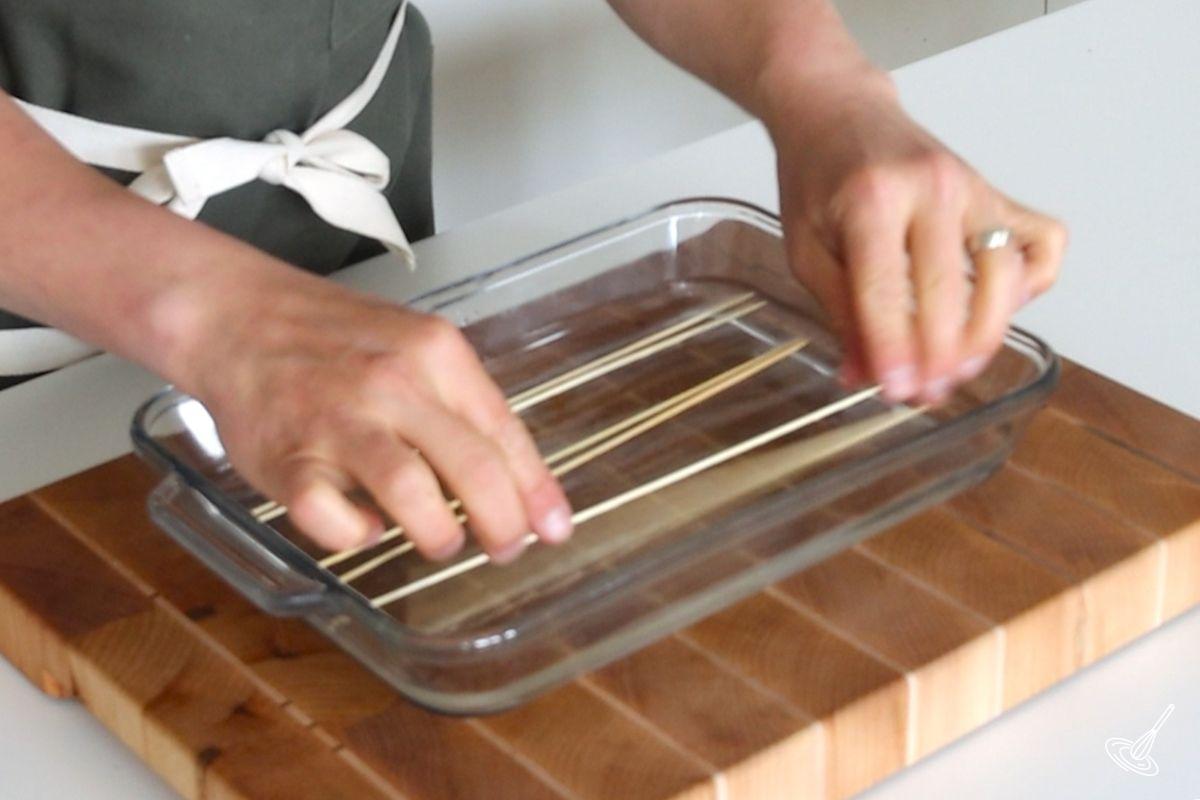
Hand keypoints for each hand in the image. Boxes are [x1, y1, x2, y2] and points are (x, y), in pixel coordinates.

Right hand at [176, 267, 572, 561]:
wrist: (236, 317)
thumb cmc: (335, 339)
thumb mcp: (416, 348)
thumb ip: (465, 407)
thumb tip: (520, 481)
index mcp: (435, 353)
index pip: (504, 430)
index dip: (536, 489)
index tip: (555, 528)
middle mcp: (391, 383)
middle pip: (472, 467)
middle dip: (503, 523)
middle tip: (506, 548)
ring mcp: (336, 422)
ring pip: (409, 493)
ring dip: (438, 534)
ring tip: (441, 541)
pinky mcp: (285, 459)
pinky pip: (331, 519)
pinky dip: (355, 537)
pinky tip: (363, 528)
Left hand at [766, 70, 1066, 402]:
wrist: (838, 112)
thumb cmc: (817, 178)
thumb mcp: (806, 248)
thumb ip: (838, 312)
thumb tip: (862, 377)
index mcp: (871, 199)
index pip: (887, 288)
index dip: (894, 348)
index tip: (897, 391)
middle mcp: (931, 189)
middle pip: (951, 288)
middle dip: (940, 355)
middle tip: (924, 393)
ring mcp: (973, 188)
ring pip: (1006, 273)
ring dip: (986, 334)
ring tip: (956, 369)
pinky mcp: (997, 193)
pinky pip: (1041, 243)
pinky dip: (1031, 284)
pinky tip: (995, 309)